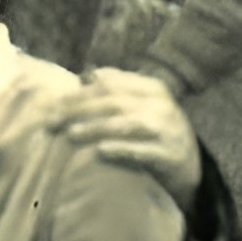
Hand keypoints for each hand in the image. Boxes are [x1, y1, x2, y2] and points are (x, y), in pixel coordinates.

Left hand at [15, 66, 202, 210]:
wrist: (190, 164)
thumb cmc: (155, 132)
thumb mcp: (141, 105)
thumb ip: (117, 89)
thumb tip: (86, 76)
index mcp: (152, 88)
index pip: (110, 85)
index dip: (79, 93)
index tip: (52, 103)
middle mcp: (161, 105)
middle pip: (114, 102)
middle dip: (79, 110)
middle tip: (51, 121)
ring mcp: (168, 130)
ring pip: (127, 124)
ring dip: (95, 128)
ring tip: (70, 134)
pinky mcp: (170, 156)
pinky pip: (142, 151)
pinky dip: (120, 150)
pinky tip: (99, 152)